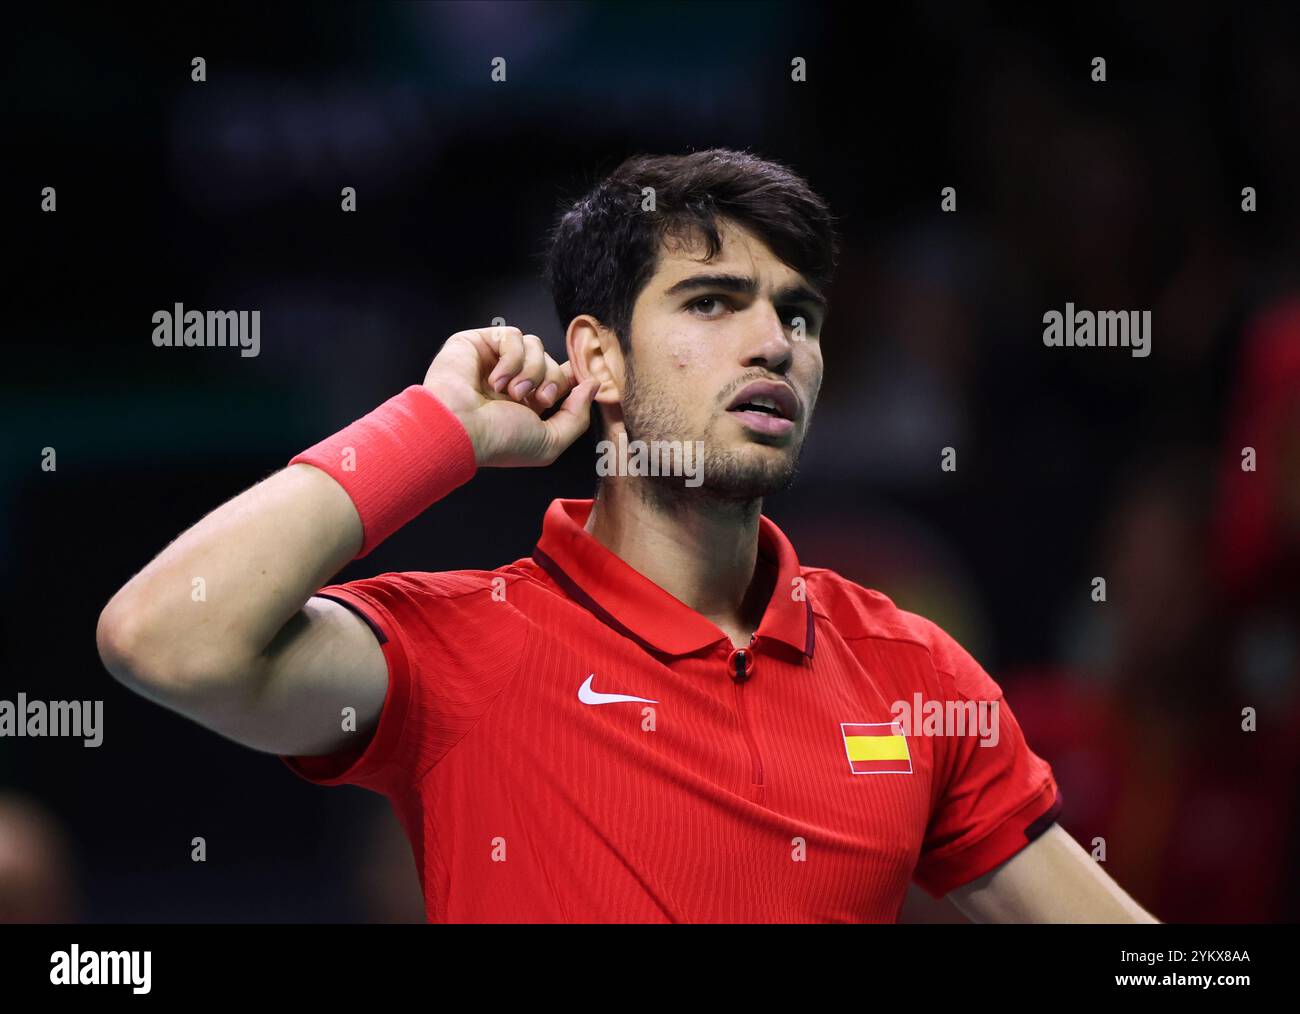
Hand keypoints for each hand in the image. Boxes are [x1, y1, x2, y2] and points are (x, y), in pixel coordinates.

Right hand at [423, 326, 597, 466]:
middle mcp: (512, 382)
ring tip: (512, 392)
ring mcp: (494, 361)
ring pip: (535, 345)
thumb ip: (577, 415)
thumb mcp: (549, 442)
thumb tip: (592, 386)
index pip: (560, 378)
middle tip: (538, 399)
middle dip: (552, 380)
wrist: (460, 428)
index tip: (583, 379)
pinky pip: (512, 336)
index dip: (572, 377)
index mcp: (527, 405)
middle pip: (552, 362)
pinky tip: (495, 379)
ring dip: (531, 371)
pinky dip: (511, 358)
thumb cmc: (498, 440)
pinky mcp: (478, 343)